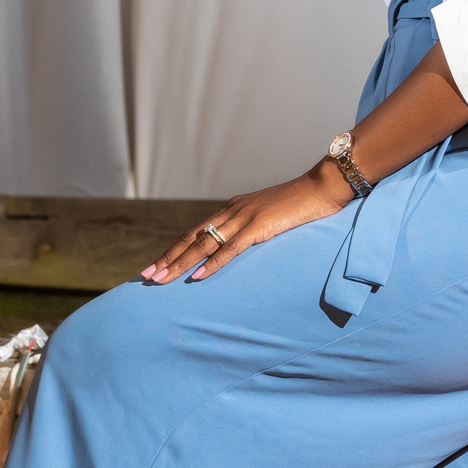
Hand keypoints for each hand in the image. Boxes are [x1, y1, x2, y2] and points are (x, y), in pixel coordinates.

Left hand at [141, 161, 351, 283]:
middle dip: (167, 259)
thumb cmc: (300, 204)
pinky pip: (231, 249)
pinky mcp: (259, 226)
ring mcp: (244, 218)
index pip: (195, 232)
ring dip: (180, 263)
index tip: (156, 266)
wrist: (322, 187)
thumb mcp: (269, 216)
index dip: (174, 250)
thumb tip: (240, 246)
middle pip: (192, 238)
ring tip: (161, 280)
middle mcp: (232, 211)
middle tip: (146, 277)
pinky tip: (198, 276)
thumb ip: (253, 229)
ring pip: (204, 244)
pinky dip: (212, 263)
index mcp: (233, 209)